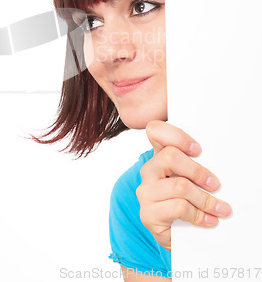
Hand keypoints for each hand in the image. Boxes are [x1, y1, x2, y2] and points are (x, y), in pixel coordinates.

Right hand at [136, 120, 231, 251]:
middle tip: (215, 184)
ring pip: (179, 186)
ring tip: (220, 208)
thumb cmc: (187, 201)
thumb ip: (196, 165)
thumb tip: (218, 165)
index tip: (198, 150)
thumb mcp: (192, 179)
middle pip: (170, 156)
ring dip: (205, 199)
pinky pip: (178, 207)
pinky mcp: (148, 214)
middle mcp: (149, 170)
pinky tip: (209, 220)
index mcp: (159, 155)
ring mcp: (145, 192)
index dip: (177, 136)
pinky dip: (199, 214)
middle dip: (198, 171)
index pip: (155, 130)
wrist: (179, 236)